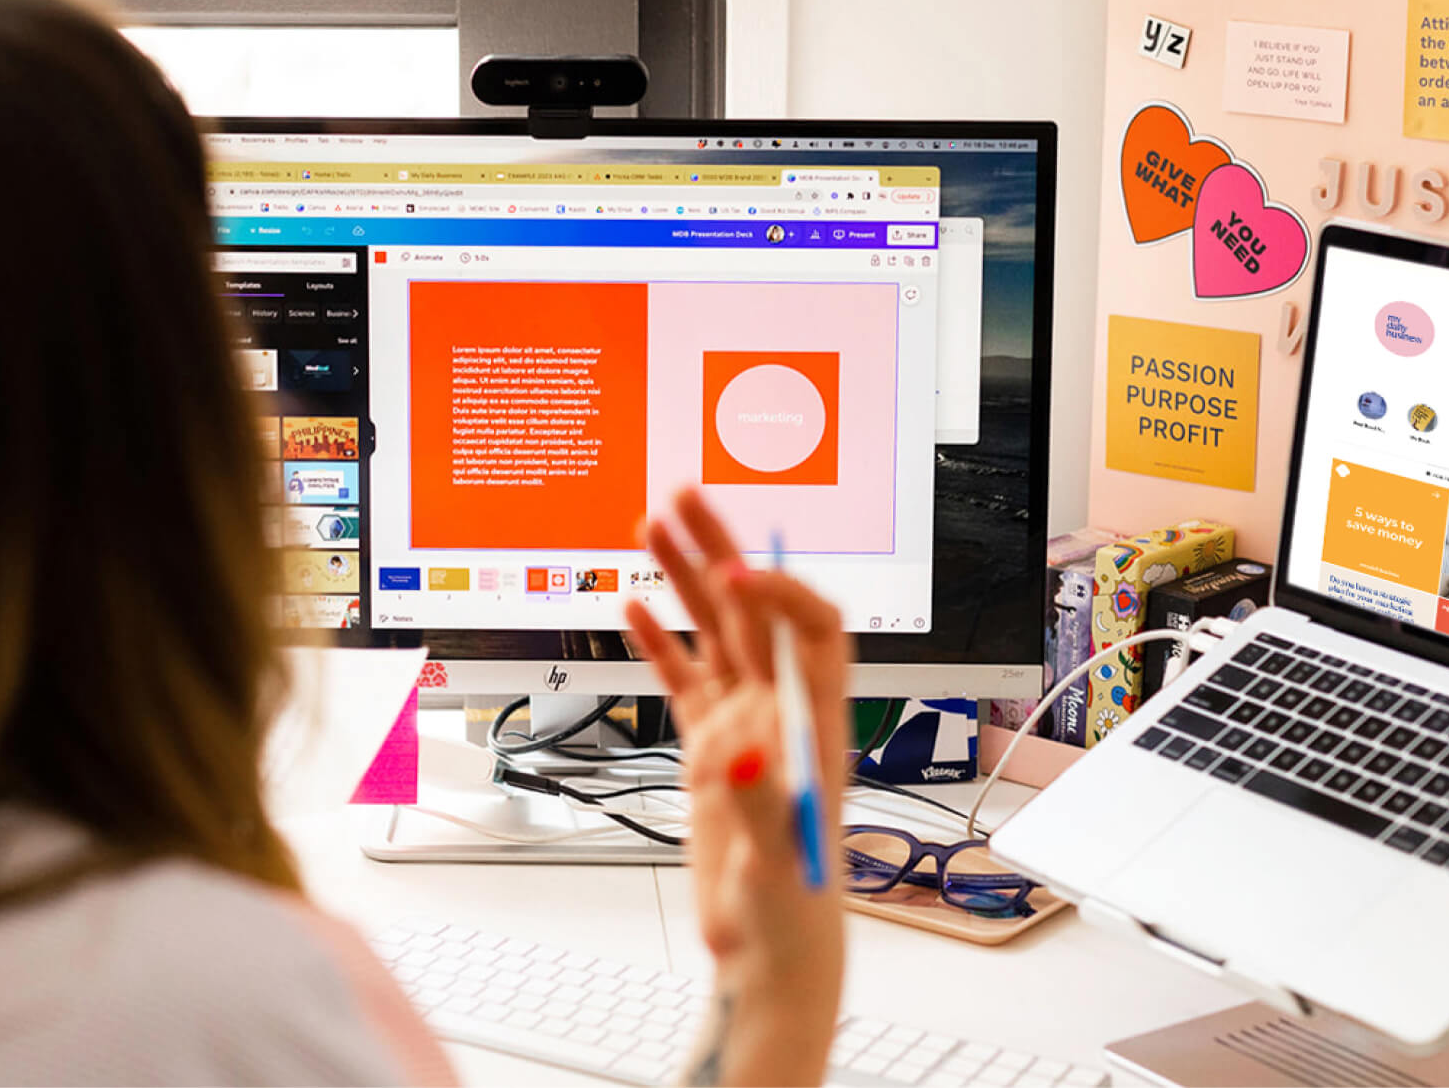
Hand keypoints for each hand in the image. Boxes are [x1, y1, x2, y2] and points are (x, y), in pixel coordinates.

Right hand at [624, 489, 849, 1086]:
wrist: (769, 951)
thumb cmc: (792, 912)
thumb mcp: (777, 859)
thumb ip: (757, 799)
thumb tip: (735, 747)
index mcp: (816, 726)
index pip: (815, 631)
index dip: (780, 594)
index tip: (734, 577)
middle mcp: (783, 714)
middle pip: (755, 612)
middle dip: (721, 551)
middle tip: (685, 498)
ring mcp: (743, 726)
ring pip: (715, 634)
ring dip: (684, 578)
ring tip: (650, 526)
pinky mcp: (708, 751)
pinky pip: (683, 680)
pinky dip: (657, 642)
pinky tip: (632, 606)